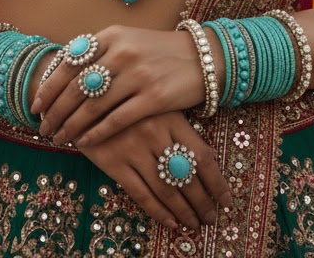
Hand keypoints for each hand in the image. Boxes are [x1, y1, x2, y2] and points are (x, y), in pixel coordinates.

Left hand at [30, 25, 208, 147]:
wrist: (201, 58)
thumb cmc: (158, 52)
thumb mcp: (127, 40)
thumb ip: (98, 54)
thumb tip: (61, 74)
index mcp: (112, 36)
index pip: (70, 63)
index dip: (49, 87)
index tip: (36, 105)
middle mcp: (122, 53)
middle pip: (76, 88)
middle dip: (55, 111)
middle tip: (42, 127)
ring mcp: (138, 75)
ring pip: (92, 107)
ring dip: (71, 126)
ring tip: (58, 138)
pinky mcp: (154, 99)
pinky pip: (116, 121)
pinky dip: (96, 134)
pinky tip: (84, 143)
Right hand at [73, 109, 232, 234]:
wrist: (86, 90)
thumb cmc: (130, 96)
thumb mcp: (159, 103)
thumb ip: (181, 128)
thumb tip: (210, 159)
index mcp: (171, 116)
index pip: (203, 157)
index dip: (218, 183)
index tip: (227, 200)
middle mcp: (155, 133)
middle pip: (187, 178)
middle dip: (202, 203)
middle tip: (211, 219)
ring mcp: (133, 148)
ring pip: (166, 190)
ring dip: (184, 211)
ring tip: (194, 224)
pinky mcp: (113, 161)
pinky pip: (141, 194)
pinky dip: (158, 212)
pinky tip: (171, 223)